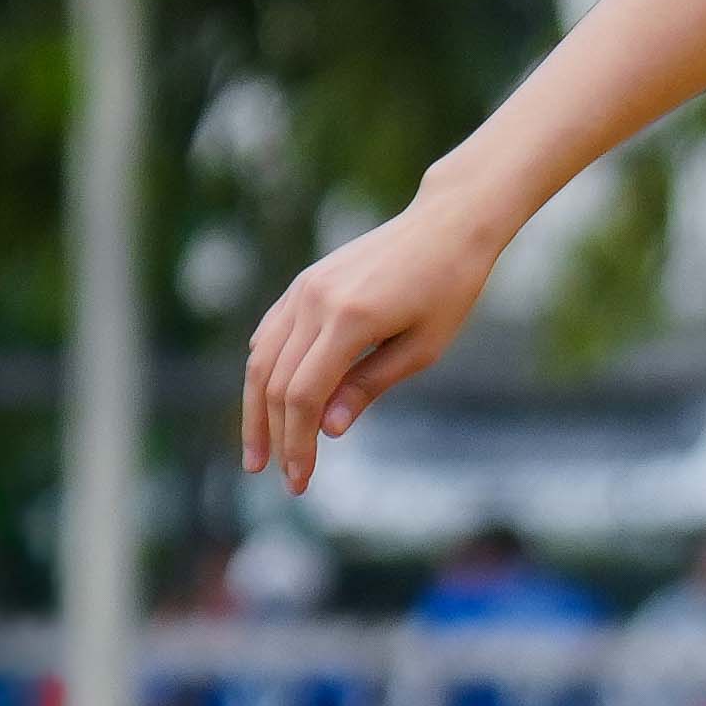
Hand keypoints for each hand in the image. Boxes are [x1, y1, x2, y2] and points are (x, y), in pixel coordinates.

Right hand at [243, 192, 508, 492]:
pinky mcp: (304, 283)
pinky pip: (270, 333)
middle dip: (274, 435)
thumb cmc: (449, 288)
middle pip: (274, 382)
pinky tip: (265, 401)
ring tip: (260, 450)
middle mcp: (315, 302)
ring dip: (256, 408)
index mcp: (349, 320)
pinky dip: (263, 370)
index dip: (297, 443)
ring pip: (262, 358)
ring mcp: (304, 289)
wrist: (446, 225)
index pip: (304, 396)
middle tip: (280, 477)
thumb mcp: (423, 347)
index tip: (299, 480)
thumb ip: (370, 386)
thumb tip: (328, 430)